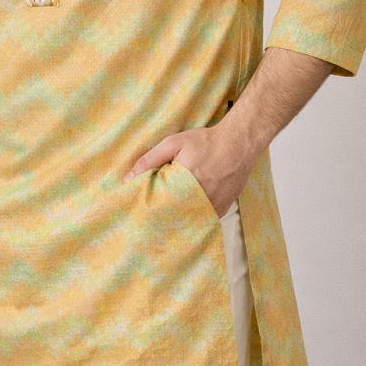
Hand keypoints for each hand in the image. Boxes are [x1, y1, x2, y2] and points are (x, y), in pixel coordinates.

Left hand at [122, 122, 257, 217]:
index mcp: (184, 183)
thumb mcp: (173, 144)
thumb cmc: (205, 142)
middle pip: (172, 217)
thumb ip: (149, 161)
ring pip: (188, 222)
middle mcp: (199, 199)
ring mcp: (212, 207)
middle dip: (160, 218)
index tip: (136, 213)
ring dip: (176, 221)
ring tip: (162, 223)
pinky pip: (203, 221)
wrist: (239, 143)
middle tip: (145, 223)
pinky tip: (183, 217)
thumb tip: (127, 179)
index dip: (147, 210)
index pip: (158, 206)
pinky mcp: (221, 210)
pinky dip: (192, 219)